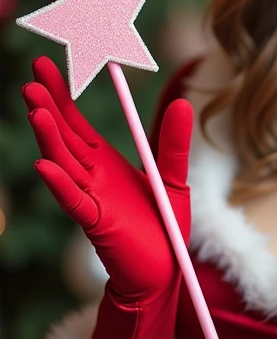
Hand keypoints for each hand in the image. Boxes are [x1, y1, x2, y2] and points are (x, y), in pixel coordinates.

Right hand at [22, 55, 192, 302]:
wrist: (165, 272)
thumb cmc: (163, 226)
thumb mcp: (173, 177)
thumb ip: (174, 143)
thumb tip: (181, 103)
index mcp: (103, 162)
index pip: (75, 122)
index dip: (61, 95)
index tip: (45, 67)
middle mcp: (90, 176)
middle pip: (63, 137)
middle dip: (47, 108)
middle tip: (32, 80)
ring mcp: (91, 199)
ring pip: (63, 163)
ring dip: (49, 138)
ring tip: (36, 111)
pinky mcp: (97, 223)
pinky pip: (76, 201)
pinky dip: (59, 184)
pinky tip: (44, 165)